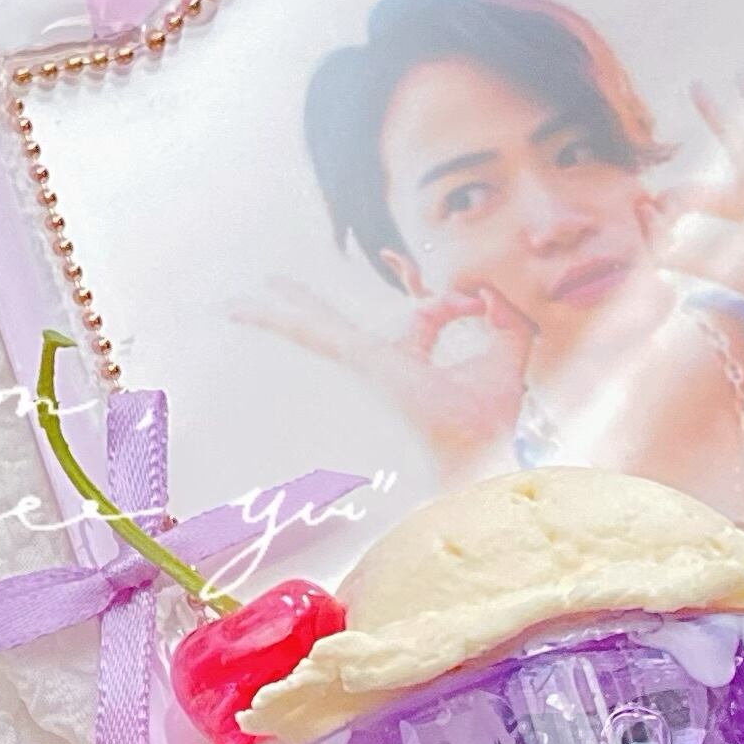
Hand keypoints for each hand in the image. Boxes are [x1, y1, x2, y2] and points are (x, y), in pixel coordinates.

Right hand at [232, 275, 533, 469]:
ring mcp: (365, 366)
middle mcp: (381, 366)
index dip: (456, 301)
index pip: (424, 313)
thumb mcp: (507, 361)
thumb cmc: (491, 424)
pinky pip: (316, 336)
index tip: (481, 303)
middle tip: (274, 286)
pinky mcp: (359, 362)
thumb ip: (508, 325)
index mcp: (413, 362)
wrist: (480, 457)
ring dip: (276, 314)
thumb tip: (489, 293)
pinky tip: (248, 310)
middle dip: (306, 306)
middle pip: (337, 326)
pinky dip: (286, 321)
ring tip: (235, 303)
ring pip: (315, 330)